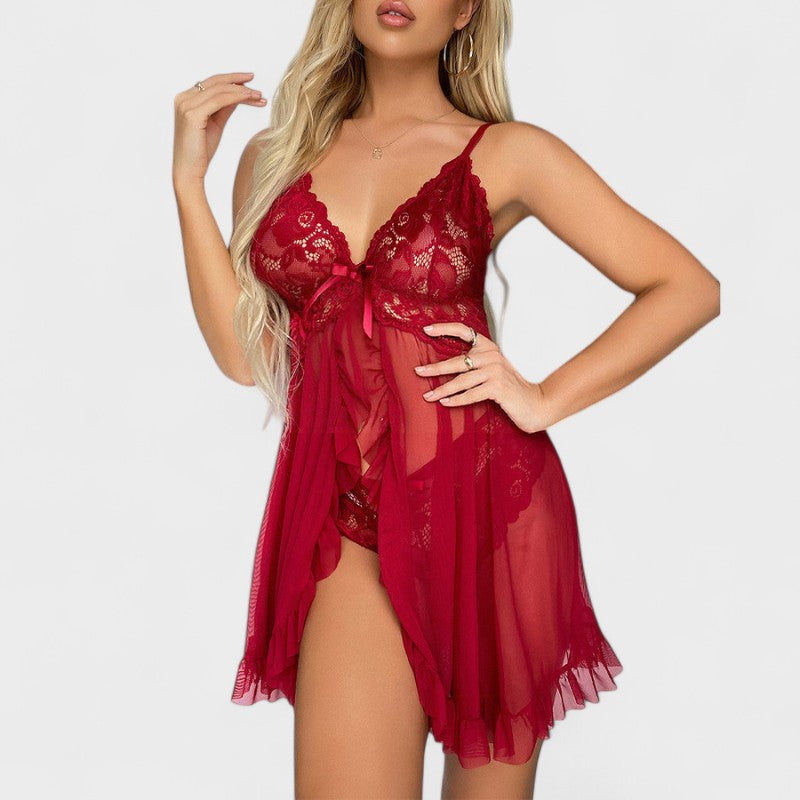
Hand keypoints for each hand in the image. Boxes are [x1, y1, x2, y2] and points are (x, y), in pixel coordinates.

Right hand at [172, 72, 266, 188]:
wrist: (189, 171)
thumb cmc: (201, 152)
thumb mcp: (215, 124)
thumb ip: (224, 107)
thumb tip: (238, 94)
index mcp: (186, 99)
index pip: (212, 83)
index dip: (232, 80)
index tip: (250, 81)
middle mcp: (183, 98)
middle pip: (216, 83)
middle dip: (239, 83)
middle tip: (258, 89)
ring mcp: (186, 105)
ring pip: (220, 90)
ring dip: (242, 91)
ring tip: (259, 96)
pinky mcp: (192, 114)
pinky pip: (219, 100)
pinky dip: (236, 97)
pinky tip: (250, 99)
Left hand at [414, 322, 555, 433]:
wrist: (535, 403)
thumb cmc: (510, 388)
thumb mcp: (493, 370)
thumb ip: (475, 364)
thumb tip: (446, 366)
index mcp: (488, 347)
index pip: (464, 331)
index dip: (444, 328)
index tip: (425, 330)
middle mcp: (491, 356)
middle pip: (457, 360)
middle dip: (435, 368)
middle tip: (418, 372)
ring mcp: (495, 372)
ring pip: (461, 380)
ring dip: (442, 389)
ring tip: (427, 396)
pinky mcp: (498, 388)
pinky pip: (471, 394)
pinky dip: (457, 400)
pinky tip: (445, 403)